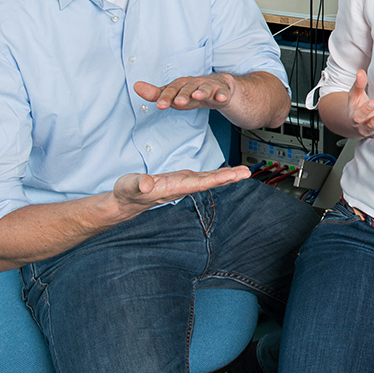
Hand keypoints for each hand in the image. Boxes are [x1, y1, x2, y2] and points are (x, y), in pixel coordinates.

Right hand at [112, 165, 250, 209]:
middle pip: (210, 182)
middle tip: (247, 172)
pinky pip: (204, 177)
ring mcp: (184, 184)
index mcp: (174, 188)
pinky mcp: (182, 179)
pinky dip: (217, 173)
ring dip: (227, 175)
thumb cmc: (127, 193)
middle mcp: (183, 187)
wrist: (126, 201)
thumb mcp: (130, 186)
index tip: (233, 176)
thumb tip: (148, 184)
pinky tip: (227, 172)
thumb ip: (139, 184)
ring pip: (209, 179)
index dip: (217, 179)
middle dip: (229, 177)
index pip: (200, 183)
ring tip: (244, 171)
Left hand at [134, 74, 236, 110]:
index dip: (166, 96)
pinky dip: (222, 95)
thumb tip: (136, 86)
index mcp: (182, 84)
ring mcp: (209, 87)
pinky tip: (221, 99)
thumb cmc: (192, 92)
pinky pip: (223, 93)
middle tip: (178, 102)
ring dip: (202, 92)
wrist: (219, 87)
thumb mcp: (175, 94)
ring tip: (198, 96)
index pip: (172, 89)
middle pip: (188, 88)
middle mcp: (195, 83)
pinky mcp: (222, 92)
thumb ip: (156, 93)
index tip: (160, 105)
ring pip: (205, 89)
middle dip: (183, 95)